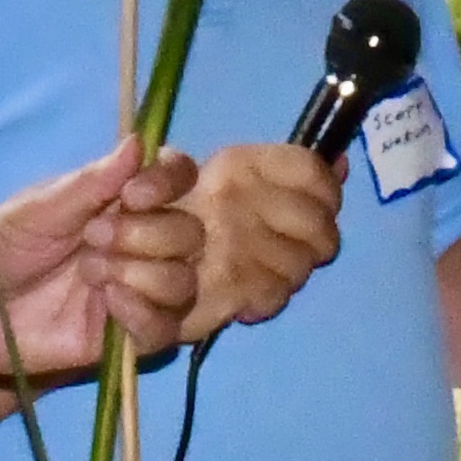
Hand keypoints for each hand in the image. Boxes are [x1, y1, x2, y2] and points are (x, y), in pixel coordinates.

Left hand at [0, 136, 204, 370]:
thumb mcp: (39, 208)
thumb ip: (91, 183)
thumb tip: (138, 143)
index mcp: (122, 201)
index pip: (178, 178)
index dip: (170, 181)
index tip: (135, 194)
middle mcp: (139, 244)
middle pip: (190, 233)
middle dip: (149, 233)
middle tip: (94, 237)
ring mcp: (135, 291)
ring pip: (183, 282)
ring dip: (144, 273)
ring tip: (93, 272)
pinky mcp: (123, 338)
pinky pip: (164, 331)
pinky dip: (144, 312)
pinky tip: (108, 303)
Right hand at [183, 142, 343, 337]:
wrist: (117, 264)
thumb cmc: (172, 215)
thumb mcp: (228, 178)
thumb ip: (291, 171)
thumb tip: (343, 162)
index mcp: (237, 163)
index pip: (312, 171)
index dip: (327, 193)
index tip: (321, 207)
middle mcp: (237, 199)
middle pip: (319, 225)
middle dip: (314, 242)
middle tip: (294, 247)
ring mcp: (234, 246)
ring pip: (301, 266)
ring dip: (289, 273)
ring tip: (263, 269)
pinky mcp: (228, 290)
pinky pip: (275, 296)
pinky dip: (266, 298)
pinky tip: (247, 291)